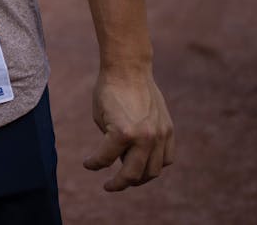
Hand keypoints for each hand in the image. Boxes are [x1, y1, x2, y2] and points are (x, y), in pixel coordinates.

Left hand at [83, 68, 174, 190]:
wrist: (129, 69)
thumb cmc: (108, 91)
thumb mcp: (100, 118)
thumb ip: (110, 142)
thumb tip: (119, 159)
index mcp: (122, 133)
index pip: (106, 160)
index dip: (93, 164)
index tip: (87, 164)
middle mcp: (144, 137)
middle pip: (134, 174)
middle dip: (119, 183)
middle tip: (109, 186)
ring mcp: (159, 135)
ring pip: (153, 170)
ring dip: (140, 178)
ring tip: (127, 178)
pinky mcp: (168, 130)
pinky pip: (166, 158)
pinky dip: (156, 165)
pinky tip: (144, 164)